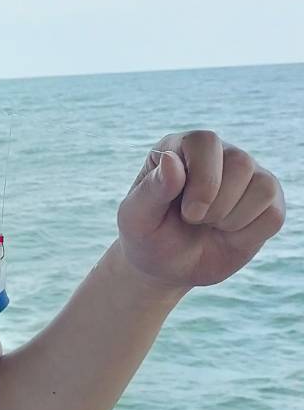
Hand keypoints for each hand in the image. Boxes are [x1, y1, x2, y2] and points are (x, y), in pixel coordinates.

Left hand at [117, 131, 284, 289]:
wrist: (168, 267)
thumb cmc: (147, 236)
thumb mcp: (137, 218)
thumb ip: (152, 189)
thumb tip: (171, 159)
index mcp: (180, 148)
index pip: (205, 142)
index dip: (203, 179)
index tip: (188, 213)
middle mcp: (218, 153)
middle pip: (240, 162)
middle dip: (216, 204)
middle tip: (193, 220)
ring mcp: (247, 176)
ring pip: (263, 186)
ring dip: (232, 219)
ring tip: (208, 225)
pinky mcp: (267, 202)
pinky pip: (273, 214)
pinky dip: (248, 233)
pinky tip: (227, 233)